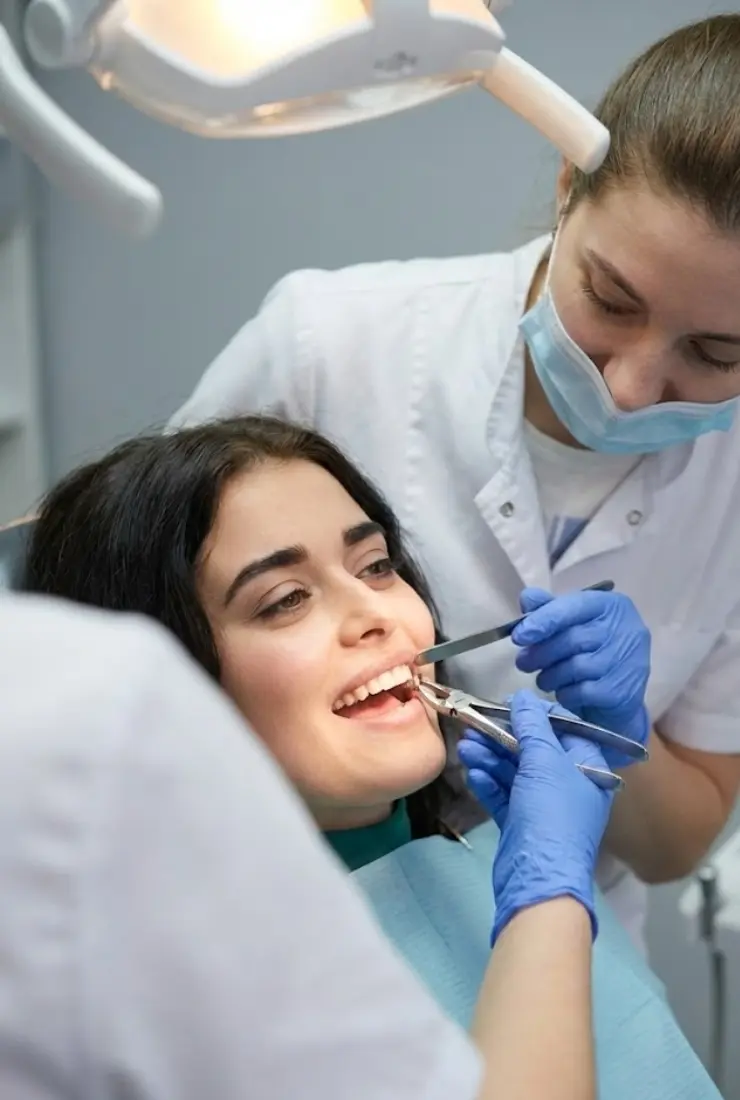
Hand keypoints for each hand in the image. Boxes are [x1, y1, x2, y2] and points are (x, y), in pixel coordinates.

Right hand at [457, 691, 613, 943]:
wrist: (539, 882)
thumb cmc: (552, 816)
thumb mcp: (545, 763)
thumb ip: (533, 726)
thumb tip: (523, 698)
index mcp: (588, 768)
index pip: (564, 729)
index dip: (535, 714)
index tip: (506, 704)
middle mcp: (569, 785)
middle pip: (534, 749)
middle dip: (503, 737)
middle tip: (475, 725)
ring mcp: (544, 806)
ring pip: (514, 771)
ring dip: (490, 757)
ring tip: (466, 748)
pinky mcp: (522, 823)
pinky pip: (504, 794)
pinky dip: (489, 782)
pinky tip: (472, 772)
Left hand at [511, 586, 650, 766]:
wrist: (620, 695)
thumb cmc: (592, 651)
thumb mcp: (572, 623)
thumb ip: (549, 608)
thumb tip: (527, 599)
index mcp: (611, 605)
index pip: (574, 606)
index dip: (543, 620)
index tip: (519, 636)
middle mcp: (626, 629)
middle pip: (573, 639)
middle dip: (541, 653)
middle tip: (523, 662)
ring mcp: (628, 661)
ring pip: (576, 667)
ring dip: (551, 676)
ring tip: (543, 679)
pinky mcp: (623, 691)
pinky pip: (583, 692)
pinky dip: (566, 694)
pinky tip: (563, 692)